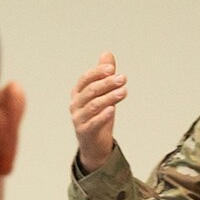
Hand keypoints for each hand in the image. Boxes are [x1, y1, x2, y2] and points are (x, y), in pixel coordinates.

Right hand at [71, 52, 126, 173]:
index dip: (98, 73)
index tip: (112, 69)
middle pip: (91, 91)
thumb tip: (107, 54)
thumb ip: (104, 75)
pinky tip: (112, 109)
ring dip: (109, 97)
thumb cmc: (97, 116)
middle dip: (107, 83)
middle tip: (123, 78)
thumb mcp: (102, 94)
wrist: (94, 144)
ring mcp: (79, 119)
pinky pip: (94, 122)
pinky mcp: (85, 132)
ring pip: (94, 105)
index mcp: (78, 93)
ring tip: (123, 91)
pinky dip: (103, 115)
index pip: (86, 79)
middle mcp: (76, 104)